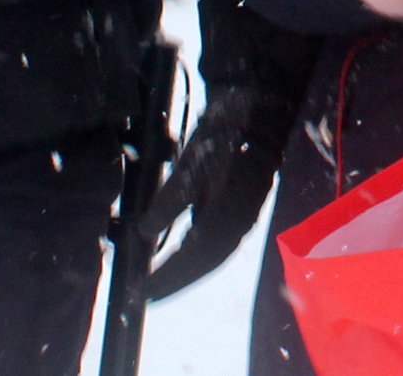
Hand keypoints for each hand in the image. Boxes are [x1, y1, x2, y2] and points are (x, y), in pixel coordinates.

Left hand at [140, 85, 287, 298]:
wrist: (260, 107)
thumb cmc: (225, 132)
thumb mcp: (192, 163)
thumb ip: (170, 199)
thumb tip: (144, 231)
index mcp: (228, 215)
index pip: (195, 258)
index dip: (169, 276)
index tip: (143, 290)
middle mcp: (240, 222)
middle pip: (205, 263)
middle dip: (176, 280)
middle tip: (147, 294)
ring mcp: (244, 214)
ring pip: (213, 254)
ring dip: (186, 269)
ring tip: (160, 278)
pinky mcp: (243, 205)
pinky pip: (219, 240)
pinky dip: (199, 252)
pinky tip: (184, 249)